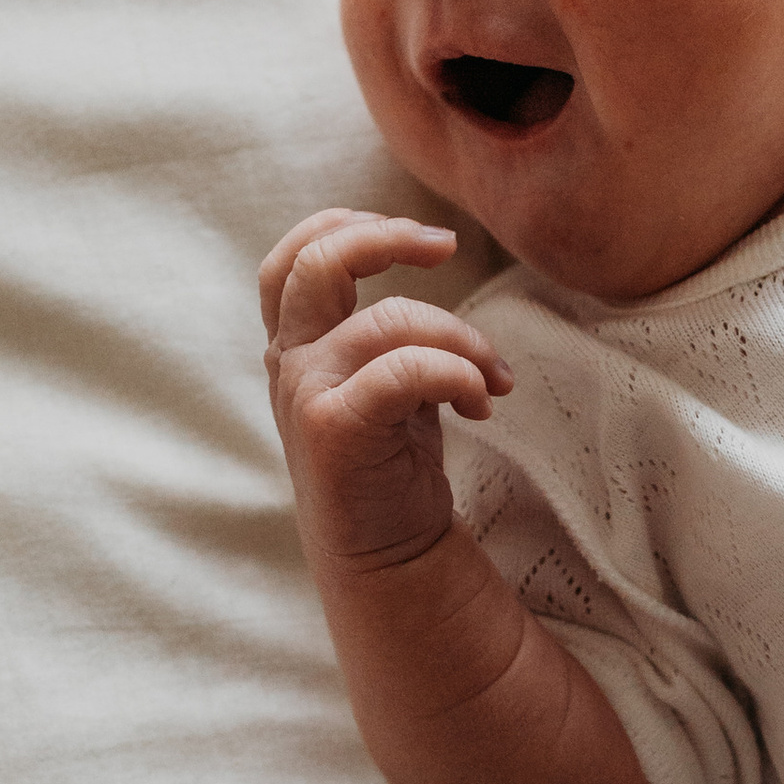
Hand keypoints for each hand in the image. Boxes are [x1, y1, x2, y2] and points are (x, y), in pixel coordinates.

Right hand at [259, 208, 513, 576]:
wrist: (387, 557)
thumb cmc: (393, 463)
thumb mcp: (388, 381)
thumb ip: (389, 330)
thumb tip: (434, 257)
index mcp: (299, 346)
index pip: (292, 260)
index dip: (346, 226)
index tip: (416, 235)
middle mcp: (291, 364)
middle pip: (314, 264)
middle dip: (387, 238)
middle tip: (448, 246)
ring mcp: (305, 395)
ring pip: (386, 319)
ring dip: (460, 338)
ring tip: (492, 378)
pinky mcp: (332, 430)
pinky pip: (404, 370)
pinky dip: (456, 373)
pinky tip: (480, 402)